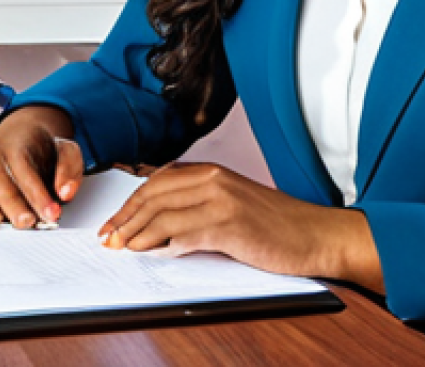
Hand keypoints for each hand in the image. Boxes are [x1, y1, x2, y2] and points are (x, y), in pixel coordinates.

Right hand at [0, 105, 83, 227]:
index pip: (26, 174)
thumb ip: (70, 168)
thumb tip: (65, 193)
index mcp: (17, 146)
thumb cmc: (40, 143)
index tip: (52, 213)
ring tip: (2, 223)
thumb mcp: (65, 147)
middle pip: (1, 188)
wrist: (20, 127)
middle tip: (28, 223)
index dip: (39, 195)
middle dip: (14, 208)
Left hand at [98, 162, 383, 291]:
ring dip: (136, 232)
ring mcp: (220, 200)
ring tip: (122, 247)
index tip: (113, 221)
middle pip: (153, 195)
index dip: (130, 202)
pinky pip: (184, 234)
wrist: (316, 234)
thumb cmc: (276, 224)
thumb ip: (197, 204)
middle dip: (125, 217)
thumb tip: (159, 224)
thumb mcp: (232, 202)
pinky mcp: (229, 224)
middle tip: (108, 236)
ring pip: (163, 213)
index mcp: (210, 171)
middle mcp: (212, 179)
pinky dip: (163, 245)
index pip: (156, 182)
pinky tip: (152, 253)